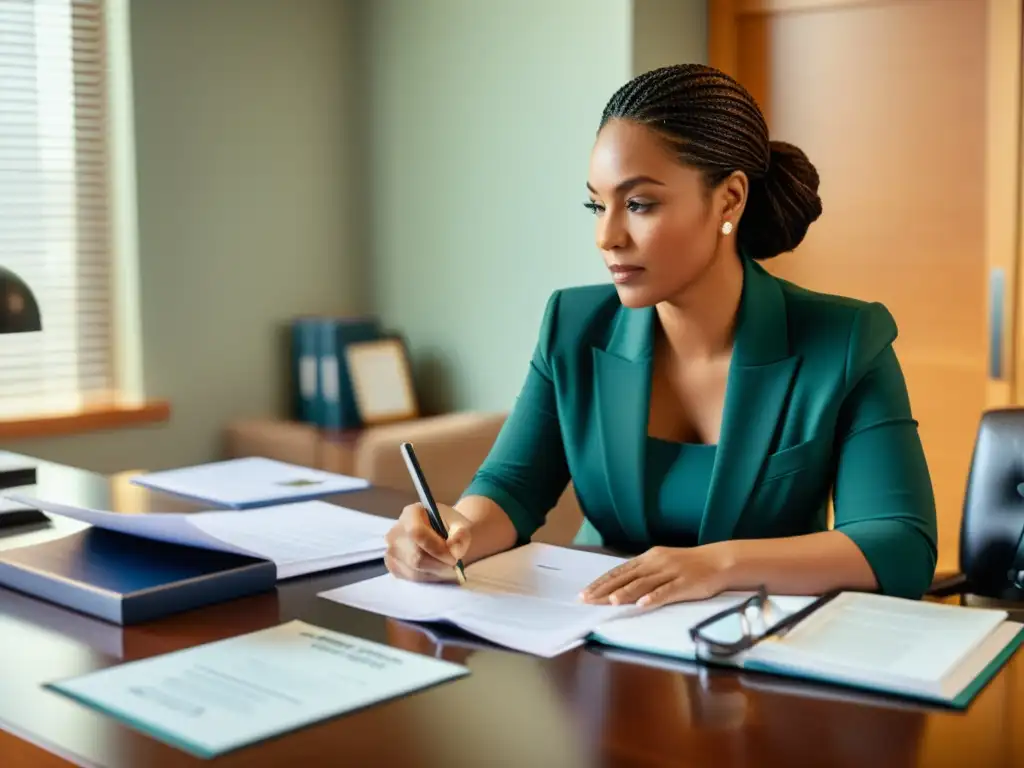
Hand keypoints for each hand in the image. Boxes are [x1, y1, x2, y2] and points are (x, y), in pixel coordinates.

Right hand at [384, 502, 470, 582]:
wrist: (443, 536)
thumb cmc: (451, 528)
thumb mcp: (462, 525)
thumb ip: (462, 535)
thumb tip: (454, 551)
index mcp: (411, 513)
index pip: (417, 533)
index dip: (436, 549)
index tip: (454, 557)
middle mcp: (396, 531)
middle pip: (415, 556)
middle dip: (439, 565)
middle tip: (454, 564)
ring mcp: (392, 549)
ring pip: (414, 570)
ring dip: (435, 572)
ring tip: (447, 565)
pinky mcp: (393, 565)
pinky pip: (410, 577)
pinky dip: (427, 577)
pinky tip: (436, 569)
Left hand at [580, 545, 733, 607]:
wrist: (719, 561)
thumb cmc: (688, 565)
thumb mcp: (662, 564)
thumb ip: (643, 573)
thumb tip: (620, 585)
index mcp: (649, 558)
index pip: (620, 571)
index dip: (601, 582)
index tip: (585, 592)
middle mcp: (656, 563)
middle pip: (626, 577)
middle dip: (605, 589)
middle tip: (588, 600)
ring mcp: (671, 572)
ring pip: (644, 583)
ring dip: (626, 593)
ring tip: (610, 602)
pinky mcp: (685, 583)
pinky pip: (667, 591)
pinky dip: (654, 597)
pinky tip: (643, 605)